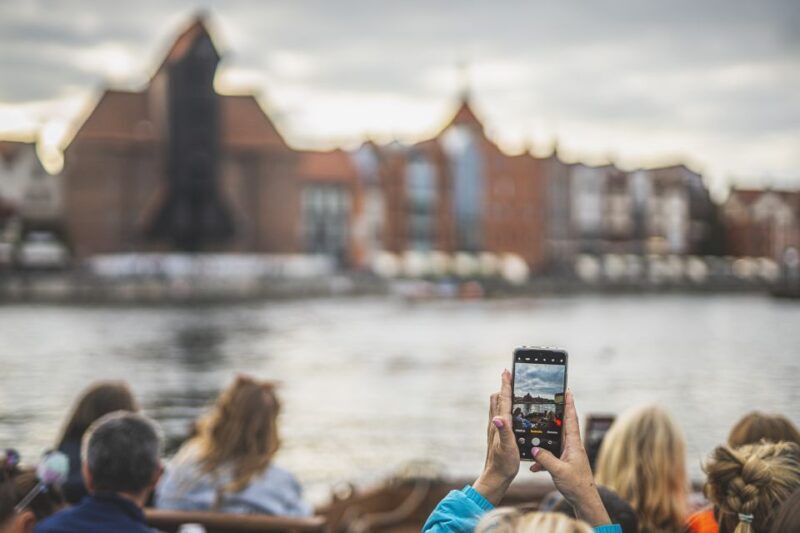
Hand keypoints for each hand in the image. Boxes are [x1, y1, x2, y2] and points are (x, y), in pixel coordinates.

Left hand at [473, 369, 519, 504]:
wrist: (496, 477)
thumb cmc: (503, 463)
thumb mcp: (507, 448)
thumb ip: (504, 432)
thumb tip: (498, 418)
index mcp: (499, 423)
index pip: (503, 399)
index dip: (505, 384)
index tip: (507, 371)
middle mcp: (496, 423)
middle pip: (497, 399)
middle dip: (504, 387)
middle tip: (512, 378)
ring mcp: (495, 429)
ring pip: (498, 407)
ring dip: (504, 396)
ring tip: (513, 390)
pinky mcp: (497, 434)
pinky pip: (501, 416)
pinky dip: (506, 408)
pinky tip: (512, 413)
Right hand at [529, 390, 609, 526]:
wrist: (585, 501)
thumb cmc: (577, 486)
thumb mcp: (559, 471)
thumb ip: (545, 458)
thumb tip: (534, 448)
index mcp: (574, 445)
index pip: (571, 419)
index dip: (569, 404)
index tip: (567, 390)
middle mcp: (572, 447)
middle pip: (563, 425)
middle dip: (556, 414)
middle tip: (549, 401)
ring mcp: (569, 455)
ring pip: (555, 441)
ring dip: (545, 438)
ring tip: (536, 431)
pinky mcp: (565, 463)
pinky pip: (551, 456)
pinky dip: (542, 459)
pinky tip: (534, 466)